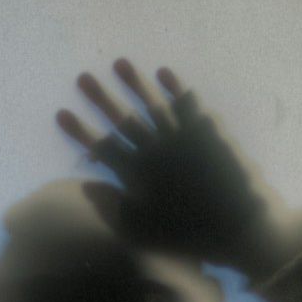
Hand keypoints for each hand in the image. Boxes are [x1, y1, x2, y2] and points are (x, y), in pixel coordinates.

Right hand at [55, 60, 285, 278]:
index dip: (80, 130)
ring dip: (135, 83)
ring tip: (120, 62)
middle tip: (82, 77)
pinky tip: (164, 72)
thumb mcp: (145, 233)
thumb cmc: (192, 238)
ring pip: (153, 104)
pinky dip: (175, 87)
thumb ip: (114, 210)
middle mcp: (157, 151)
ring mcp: (183, 139)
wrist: (241, 227)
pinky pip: (188, 105)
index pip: (102, 147)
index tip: (60, 112)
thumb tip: (87, 188)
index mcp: (139, 176)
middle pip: (124, 119)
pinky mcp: (208, 133)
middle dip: (101, 98)